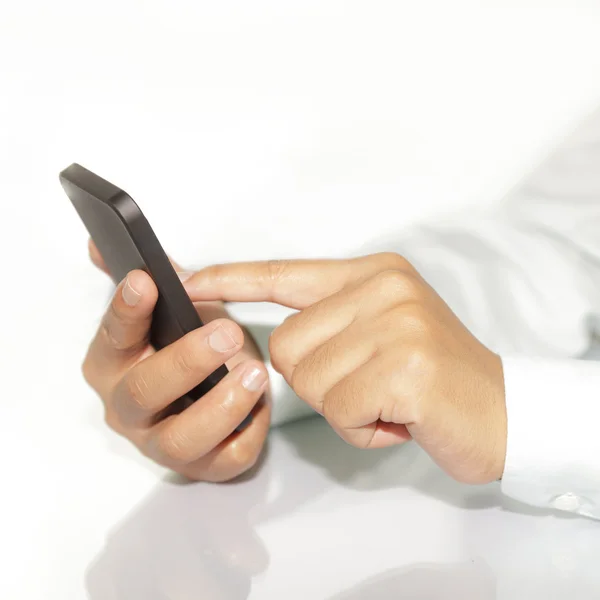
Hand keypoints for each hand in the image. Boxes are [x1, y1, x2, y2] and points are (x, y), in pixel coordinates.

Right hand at [82, 241, 270, 481]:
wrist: (214, 389)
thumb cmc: (189, 343)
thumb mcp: (173, 306)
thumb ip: (148, 276)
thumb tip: (99, 240)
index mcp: (114, 363)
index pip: (112, 337)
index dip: (126, 310)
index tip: (144, 280)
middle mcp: (128, 408)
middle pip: (142, 392)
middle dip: (185, 361)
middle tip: (226, 332)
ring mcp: (162, 442)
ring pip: (179, 439)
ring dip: (220, 406)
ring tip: (255, 373)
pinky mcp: (202, 465)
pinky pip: (224, 460)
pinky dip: (247, 433)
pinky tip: (262, 406)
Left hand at [183, 253, 506, 483]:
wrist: (504, 412)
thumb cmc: (435, 377)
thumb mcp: (386, 330)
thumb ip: (333, 323)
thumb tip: (273, 339)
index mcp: (374, 274)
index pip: (285, 273)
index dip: (234, 279)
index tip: (192, 280)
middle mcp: (384, 288)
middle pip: (286, 346)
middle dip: (318, 382)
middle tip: (370, 385)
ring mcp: (396, 323)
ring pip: (308, 381)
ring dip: (344, 408)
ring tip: (390, 401)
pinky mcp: (405, 366)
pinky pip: (339, 410)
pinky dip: (363, 428)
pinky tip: (400, 418)